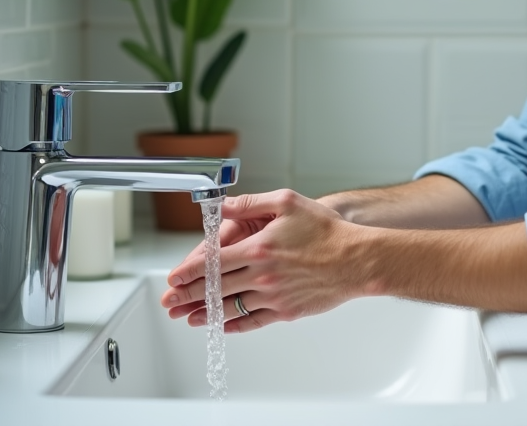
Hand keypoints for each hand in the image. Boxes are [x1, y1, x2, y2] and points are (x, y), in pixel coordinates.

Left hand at [159, 189, 363, 332]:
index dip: (189, 271)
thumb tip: (222, 206)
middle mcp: (263, 275)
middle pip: (216, 287)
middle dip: (188, 295)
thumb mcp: (287, 203)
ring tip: (188, 317)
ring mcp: (274, 296)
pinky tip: (222, 324)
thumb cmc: (326, 231)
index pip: (213, 262)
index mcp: (259, 247)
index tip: (173, 277)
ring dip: (205, 313)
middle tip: (170, 301)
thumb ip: (250, 204)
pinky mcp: (286, 311)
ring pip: (231, 307)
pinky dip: (234, 324)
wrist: (356, 260)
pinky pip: (253, 321)